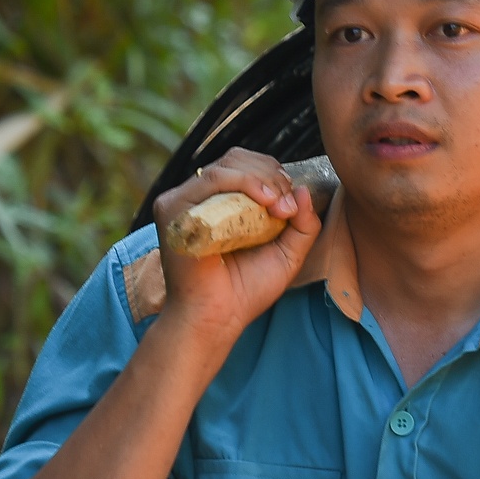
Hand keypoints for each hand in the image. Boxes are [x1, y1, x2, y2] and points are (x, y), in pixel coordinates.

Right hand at [151, 148, 321, 336]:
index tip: (293, 203)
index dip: (274, 176)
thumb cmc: (247, 290)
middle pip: (237, 159)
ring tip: (279, 206)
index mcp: (221, 203)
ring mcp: (184, 202)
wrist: (217, 318)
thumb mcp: (288, 254)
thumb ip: (303, 224)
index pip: (247, 167)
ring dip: (261, 179)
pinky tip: (265, 202)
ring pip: (226, 166)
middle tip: (287, 205)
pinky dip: (243, 183)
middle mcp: (200, 199)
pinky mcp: (175, 210)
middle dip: (271, 175)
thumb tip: (304, 189)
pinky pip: (210, 180)